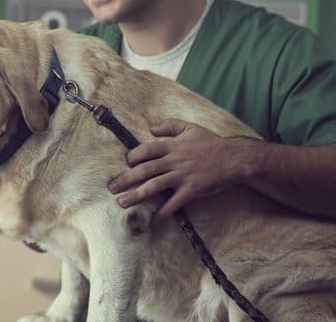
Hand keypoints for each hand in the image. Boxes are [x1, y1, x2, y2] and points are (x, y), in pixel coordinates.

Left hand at [107, 118, 249, 226]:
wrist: (236, 158)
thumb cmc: (212, 142)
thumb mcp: (190, 128)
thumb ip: (170, 125)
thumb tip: (151, 128)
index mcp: (172, 145)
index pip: (146, 150)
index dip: (132, 157)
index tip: (125, 164)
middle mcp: (174, 160)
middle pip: (144, 169)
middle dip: (126, 179)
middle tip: (111, 188)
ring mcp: (182, 176)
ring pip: (154, 186)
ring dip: (136, 195)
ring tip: (122, 203)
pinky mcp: (192, 189)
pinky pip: (174, 203)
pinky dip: (162, 213)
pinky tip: (153, 222)